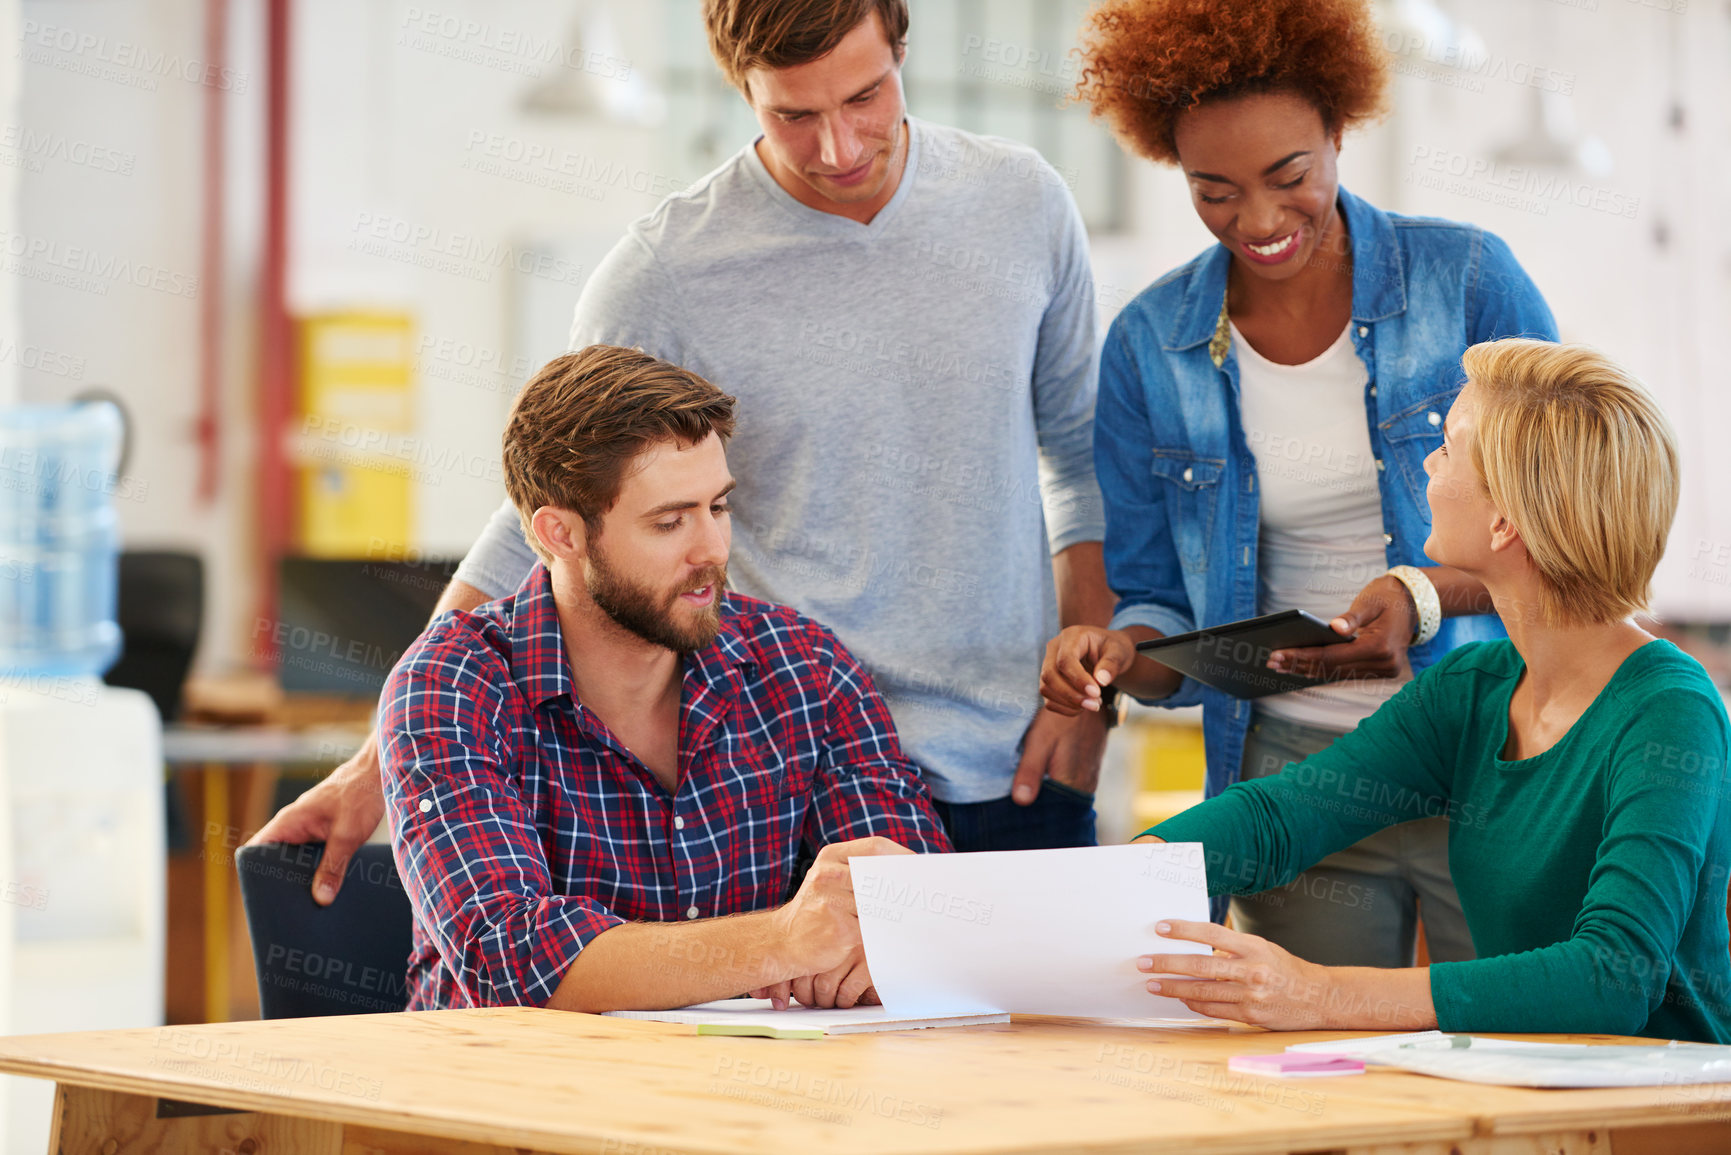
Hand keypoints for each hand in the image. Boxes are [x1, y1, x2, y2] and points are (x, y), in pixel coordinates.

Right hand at [247, 733, 386, 905]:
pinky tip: (329, 887)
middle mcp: (292, 826)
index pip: (254, 851)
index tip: (262, 899)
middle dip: (281, 883)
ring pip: (294, 860)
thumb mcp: (348, 835)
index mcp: (288, 823)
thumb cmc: (359, 795)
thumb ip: (333, 866)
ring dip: (301, 878)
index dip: (254, 875)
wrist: (378, 773)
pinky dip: (316, 870)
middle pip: (274, 861)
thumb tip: (321, 899)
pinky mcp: (321, 832)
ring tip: (309, 905)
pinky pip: (311, 856)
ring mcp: (306, 829)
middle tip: (290, 910)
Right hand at [758, 837, 912, 1008]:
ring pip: (882, 903)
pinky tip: (895, 935)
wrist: (780, 943)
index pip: (876, 847)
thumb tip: (908, 876)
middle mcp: (829, 874)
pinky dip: (888, 931)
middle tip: (929, 892)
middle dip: (908, 885)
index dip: (903, 856)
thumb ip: (862, 874)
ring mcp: (832, 901)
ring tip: (917, 916)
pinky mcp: (840, 929)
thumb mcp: (831, 882)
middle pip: (883, 874)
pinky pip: (875, 929)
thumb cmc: (815, 912)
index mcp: (830, 857)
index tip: (923, 867)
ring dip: (901, 912)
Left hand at [1009, 702, 1108, 805]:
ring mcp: (1089, 778)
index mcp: (1071, 784)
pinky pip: (1071, 785)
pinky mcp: (1089, 769)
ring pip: (1064, 795)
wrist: (1088, 695)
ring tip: (1025, 790)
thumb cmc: (1061, 718)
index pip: (1050, 812)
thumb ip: (1030, 771)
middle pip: (1057, 805)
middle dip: (1038, 805)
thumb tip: (1020, 801)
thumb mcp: (1040, 740)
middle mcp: (1084, 786)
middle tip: (1014, 802)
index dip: (1033, 814)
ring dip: (1047, 794)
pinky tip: (1042, 777)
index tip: (1013, 815)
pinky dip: (1056, 784)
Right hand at [1040, 626, 1137, 716]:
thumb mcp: (1119, 652)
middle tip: (1095, 705)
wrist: (1109, 653)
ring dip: (1069, 703)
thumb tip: (1101, 681)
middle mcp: (1054, 649)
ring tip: (1094, 704)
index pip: (1065, 659)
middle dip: (1071, 694)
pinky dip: (1066, 708)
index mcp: (1071, 636)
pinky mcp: (1049, 681)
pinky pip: (1049, 700)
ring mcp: (1048, 665)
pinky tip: (1083, 707)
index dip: (1078, 679)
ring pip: (1046, 688)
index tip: (1096, 693)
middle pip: (1050, 675)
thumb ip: (1111, 664)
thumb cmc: (1114, 649)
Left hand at [1138, 919, 1330, 1028]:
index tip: (1160, 927)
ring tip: (1152, 984)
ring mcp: (1251, 996)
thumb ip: (1232, 948)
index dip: (1183, 929)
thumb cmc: (1286, 969)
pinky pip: (1214, 1010)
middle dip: (1167, 964)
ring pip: (1202, 991)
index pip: (1211, 932)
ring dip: (1173, 988)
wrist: (1319, 997)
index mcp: (1253, 947)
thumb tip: (1194, 947)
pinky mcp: (1250, 1017)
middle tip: (1143, 962)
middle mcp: (1251, 970)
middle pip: (1200, 965)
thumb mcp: (1262, 949)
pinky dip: (1194, 1004)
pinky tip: (1180, 999)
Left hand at [1267, 575, 1416, 682]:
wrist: (1414, 602)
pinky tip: (1301, 667)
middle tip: (1271, 661)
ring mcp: (1385, 671)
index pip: (1333, 656)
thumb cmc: (1387, 597)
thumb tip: (1333, 628)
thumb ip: (1351, 617)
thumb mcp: (1369, 602)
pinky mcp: (1381, 671)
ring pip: (1337, 674)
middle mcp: (1385, 664)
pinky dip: (1323, 670)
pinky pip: (1345, 673)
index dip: (1303, 656)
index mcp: (1381, 647)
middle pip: (1332, 668)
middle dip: (1299, 665)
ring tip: (1280, 666)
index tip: (1278, 654)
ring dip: (1307, 671)